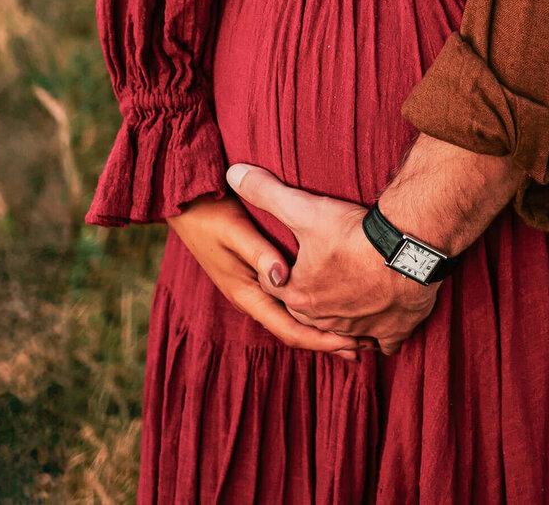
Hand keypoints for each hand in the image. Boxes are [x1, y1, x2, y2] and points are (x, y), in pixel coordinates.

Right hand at [168, 194, 360, 359]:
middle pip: (294, 328)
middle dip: (326, 339)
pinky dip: (309, 308)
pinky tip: (327, 303)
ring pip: (291, 316)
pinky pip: (286, 301)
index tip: (350, 344)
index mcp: (246, 293)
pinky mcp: (256, 274)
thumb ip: (259, 252)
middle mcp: (251, 297)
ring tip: (353, 331)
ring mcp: (252, 287)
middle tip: (363, 346)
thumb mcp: (235, 230)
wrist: (185, 203)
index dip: (320, 339)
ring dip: (320, 325)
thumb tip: (281, 277)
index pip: (288, 328)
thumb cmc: (211, 214)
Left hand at [227, 163, 438, 354]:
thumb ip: (265, 193)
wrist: (405, 249)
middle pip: (308, 312)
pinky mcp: (391, 331)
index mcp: (300, 296)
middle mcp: (325, 319)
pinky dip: (382, 335)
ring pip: (344, 330)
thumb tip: (233, 175)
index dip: (278, 269)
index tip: (287, 256)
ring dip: (343, 318)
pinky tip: (382, 324)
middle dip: (309, 297)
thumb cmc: (353, 232)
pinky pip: (383, 343)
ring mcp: (359, 329)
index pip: (275, 286)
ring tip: (346, 300)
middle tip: (316, 278)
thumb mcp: (304, 208)